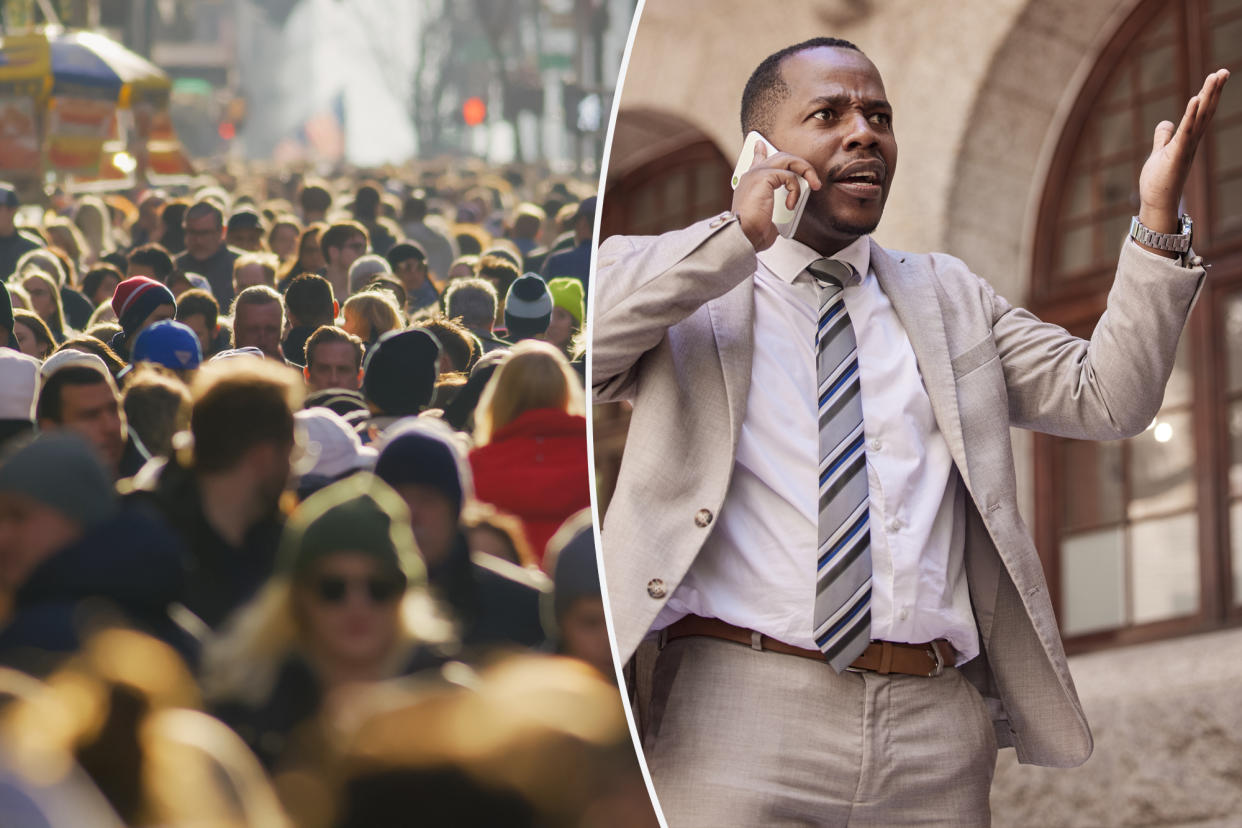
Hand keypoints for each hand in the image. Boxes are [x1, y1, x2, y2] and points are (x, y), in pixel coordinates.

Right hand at [730, 141, 820, 250]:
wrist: (743, 234)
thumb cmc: (751, 232)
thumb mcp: (766, 220)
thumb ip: (775, 212)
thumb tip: (783, 219)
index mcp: (749, 184)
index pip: (755, 161)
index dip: (759, 152)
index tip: (760, 145)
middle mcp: (751, 175)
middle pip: (779, 156)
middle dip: (800, 165)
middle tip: (812, 181)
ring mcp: (757, 174)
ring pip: (787, 159)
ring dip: (805, 171)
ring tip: (814, 185)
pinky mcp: (764, 177)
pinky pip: (789, 176)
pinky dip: (795, 190)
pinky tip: (791, 204)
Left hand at [1136, 68, 1229, 249]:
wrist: (1157, 203)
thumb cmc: (1159, 181)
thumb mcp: (1160, 153)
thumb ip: (1163, 137)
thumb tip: (1166, 122)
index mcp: (1188, 139)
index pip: (1201, 113)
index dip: (1209, 95)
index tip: (1217, 76)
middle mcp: (1191, 141)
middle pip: (1206, 112)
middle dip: (1214, 91)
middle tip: (1224, 71)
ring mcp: (1186, 148)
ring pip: (1199, 118)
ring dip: (1207, 97)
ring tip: (1214, 77)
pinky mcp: (1176, 154)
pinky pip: (1185, 132)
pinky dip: (1190, 115)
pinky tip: (1195, 99)